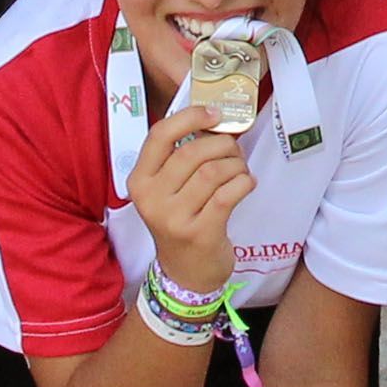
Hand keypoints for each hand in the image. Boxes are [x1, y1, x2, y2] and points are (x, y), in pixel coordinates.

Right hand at [126, 103, 253, 297]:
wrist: (186, 273)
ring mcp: (174, 218)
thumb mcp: (167, 191)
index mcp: (140, 181)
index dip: (189, 117)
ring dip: (236, 164)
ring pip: (213, 171)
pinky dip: (244, 182)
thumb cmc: (181, 221)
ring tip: (240, 170)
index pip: (160, 136)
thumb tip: (215, 120)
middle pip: (192, 152)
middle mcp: (152, 198)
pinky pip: (229, 194)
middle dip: (223, 144)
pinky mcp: (200, 232)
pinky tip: (246, 184)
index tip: (214, 113)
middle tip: (235, 150)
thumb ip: (179, 158)